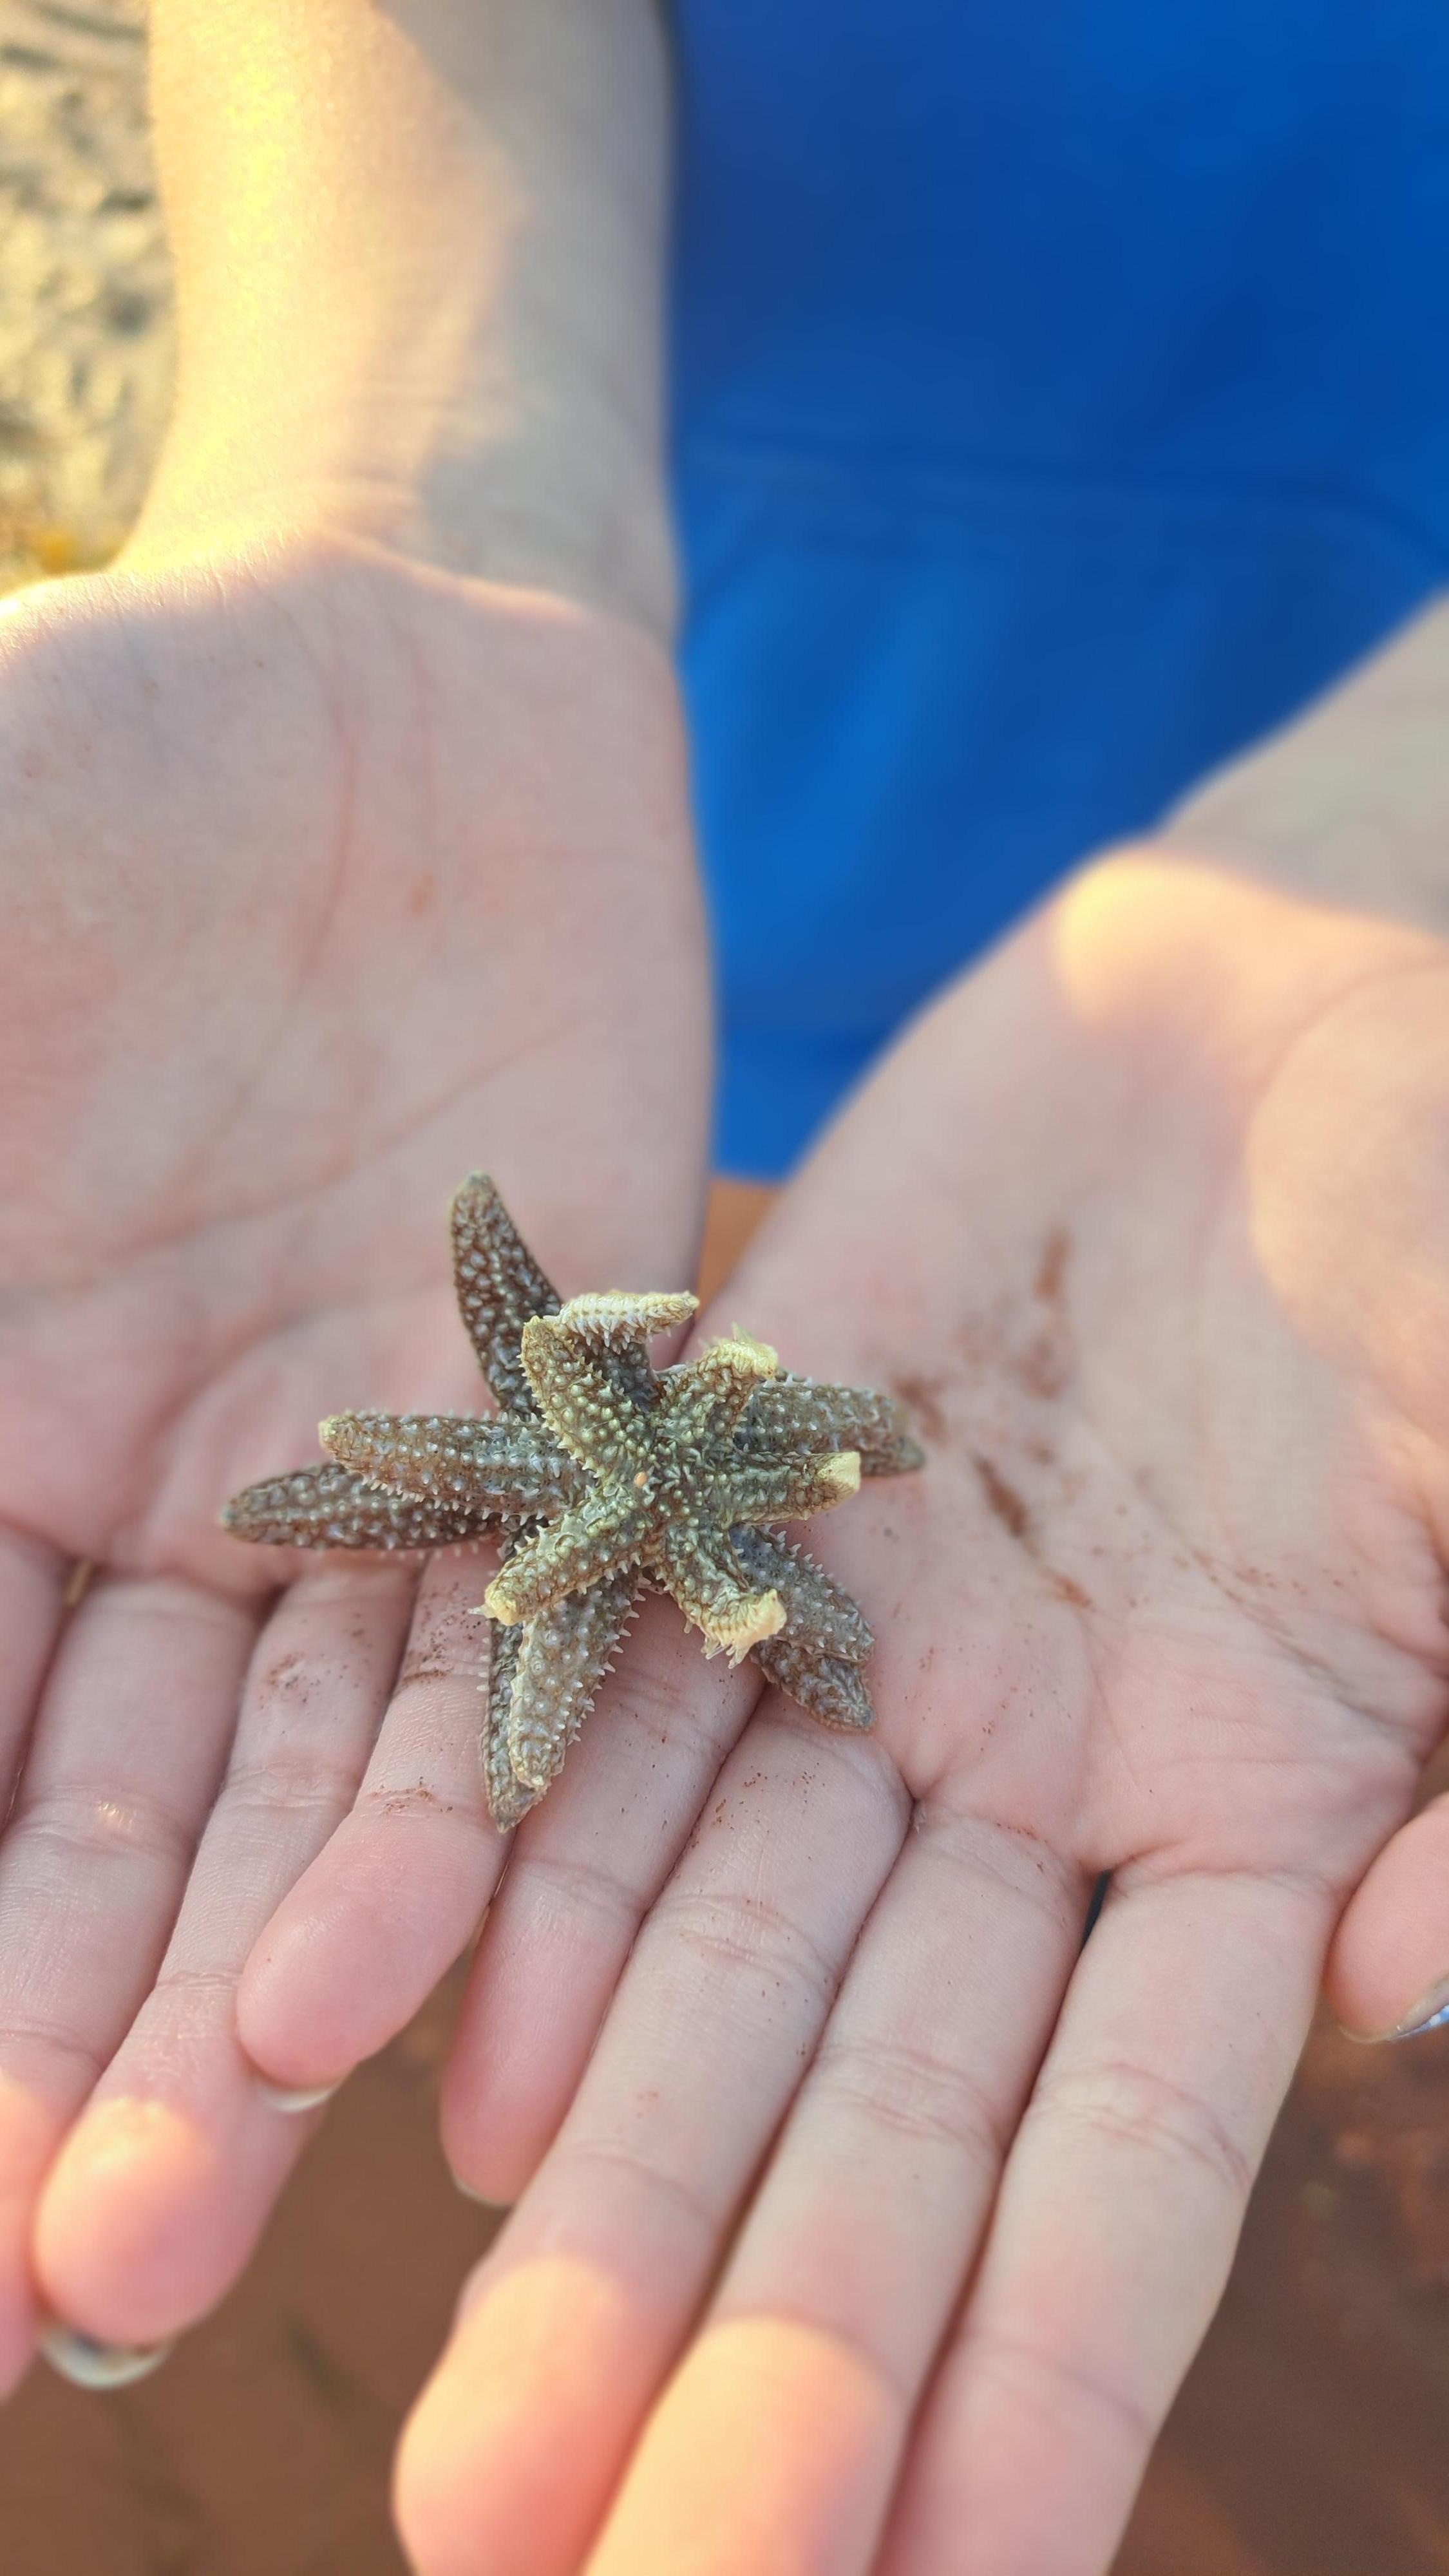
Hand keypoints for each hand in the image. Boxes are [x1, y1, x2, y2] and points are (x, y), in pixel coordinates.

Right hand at [0, 528, 706, 2385]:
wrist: (400, 675)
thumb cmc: (85, 774)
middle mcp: (133, 1514)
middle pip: (92, 1822)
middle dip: (63, 2038)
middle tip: (59, 2277)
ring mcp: (349, 1492)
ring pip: (300, 1788)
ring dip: (256, 1983)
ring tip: (213, 2173)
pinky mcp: (551, 1437)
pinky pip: (523, 1648)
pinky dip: (470, 1803)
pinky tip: (422, 1981)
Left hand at [388, 850, 1448, 2575]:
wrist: (1307, 990)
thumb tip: (1382, 1999)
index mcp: (1262, 1818)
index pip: (1124, 2165)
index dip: (1034, 2378)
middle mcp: (1049, 1787)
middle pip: (875, 2113)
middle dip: (748, 2345)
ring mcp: (894, 1655)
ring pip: (721, 1960)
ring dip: (597, 2183)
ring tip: (471, 2429)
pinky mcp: (756, 1494)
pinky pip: (628, 1715)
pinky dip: (549, 1887)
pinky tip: (454, 2075)